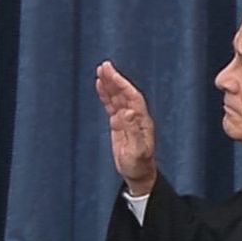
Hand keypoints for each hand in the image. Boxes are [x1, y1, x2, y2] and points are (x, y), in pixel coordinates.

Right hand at [94, 60, 157, 194]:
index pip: (132, 97)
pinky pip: (111, 105)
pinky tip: (100, 85)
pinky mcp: (119, 124)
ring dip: (109, 84)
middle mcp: (135, 117)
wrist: (138, 174)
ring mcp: (127, 119)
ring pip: (117, 97)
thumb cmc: (139, 165)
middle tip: (104, 66)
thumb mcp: (136, 151)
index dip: (122, 85)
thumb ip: (132, 131)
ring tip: (100, 70)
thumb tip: (126, 111)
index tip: (112, 75)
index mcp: (141, 121)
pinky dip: (106, 94)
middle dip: (114, 79)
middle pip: (124, 93)